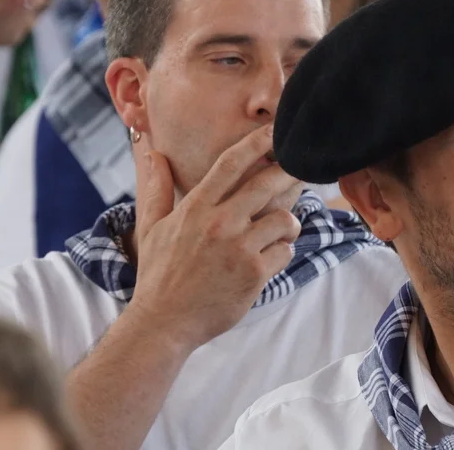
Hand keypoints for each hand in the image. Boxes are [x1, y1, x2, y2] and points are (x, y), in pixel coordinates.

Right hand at [130, 125, 302, 348]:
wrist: (163, 323)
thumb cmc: (158, 274)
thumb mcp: (150, 227)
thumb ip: (156, 187)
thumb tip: (151, 153)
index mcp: (196, 207)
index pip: (231, 163)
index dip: (257, 142)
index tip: (276, 130)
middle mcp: (219, 222)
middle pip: (267, 184)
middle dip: (290, 172)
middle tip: (303, 168)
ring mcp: (239, 248)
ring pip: (284, 219)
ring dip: (288, 224)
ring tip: (282, 230)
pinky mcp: (254, 274)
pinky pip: (285, 252)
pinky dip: (282, 253)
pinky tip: (270, 259)